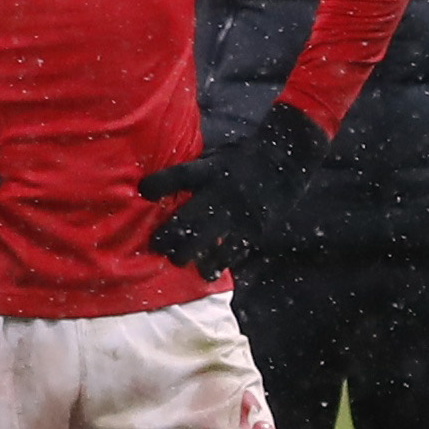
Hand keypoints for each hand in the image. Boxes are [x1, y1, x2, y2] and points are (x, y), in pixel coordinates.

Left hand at [138, 105, 327, 277]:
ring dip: (187, 254)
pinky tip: (206, 272)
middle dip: (167, 236)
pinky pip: (232, 251)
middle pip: (187, 219)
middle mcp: (221, 194)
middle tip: (155, 246)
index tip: (143, 192)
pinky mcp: (254, 229)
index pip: (177, 177)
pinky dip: (217, 264)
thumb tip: (161, 184)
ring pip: (206, 240)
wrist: (286, 162)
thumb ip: (193, 171)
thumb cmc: (243, 157)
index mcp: (209, 171)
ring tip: (177, 260)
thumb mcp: (215, 155)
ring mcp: (238, 214)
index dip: (158, 185)